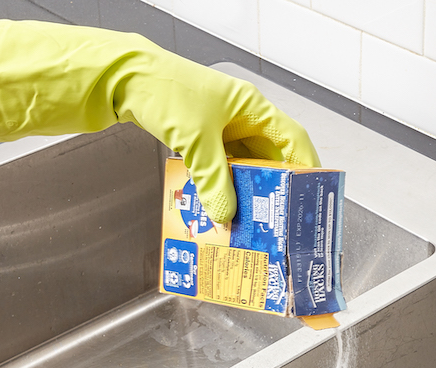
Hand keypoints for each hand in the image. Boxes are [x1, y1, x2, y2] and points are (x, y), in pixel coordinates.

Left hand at [0, 19, 320, 222]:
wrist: (124, 80)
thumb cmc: (165, 92)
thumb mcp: (196, 142)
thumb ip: (215, 182)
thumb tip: (228, 216)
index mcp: (253, 108)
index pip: (293, 139)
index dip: (306, 168)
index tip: (311, 197)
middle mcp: (242, 118)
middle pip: (270, 158)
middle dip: (274, 189)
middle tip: (278, 218)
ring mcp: (222, 128)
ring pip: (244, 167)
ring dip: (245, 192)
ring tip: (249, 220)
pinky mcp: (202, 139)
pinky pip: (220, 169)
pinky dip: (222, 188)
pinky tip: (219, 207)